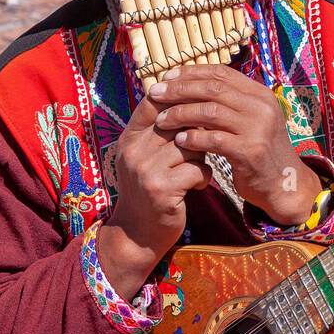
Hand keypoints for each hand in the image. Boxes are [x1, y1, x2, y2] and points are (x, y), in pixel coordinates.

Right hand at [100, 84, 211, 299]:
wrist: (137, 234)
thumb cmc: (150, 189)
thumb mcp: (146, 157)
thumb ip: (160, 133)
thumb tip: (193, 103)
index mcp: (129, 138)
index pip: (153, 102)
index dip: (180, 99)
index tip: (198, 105)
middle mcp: (134, 150)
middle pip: (178, 121)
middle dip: (196, 131)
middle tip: (203, 145)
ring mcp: (145, 170)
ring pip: (191, 145)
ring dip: (201, 156)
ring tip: (197, 167)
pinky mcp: (161, 189)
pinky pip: (197, 169)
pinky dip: (204, 176)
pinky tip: (198, 184)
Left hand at [148, 64, 323, 225]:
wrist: (284, 184)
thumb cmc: (259, 151)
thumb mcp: (250, 120)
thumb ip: (229, 103)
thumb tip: (190, 86)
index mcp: (260, 94)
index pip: (221, 72)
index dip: (191, 72)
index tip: (167, 77)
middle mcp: (262, 107)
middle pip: (213, 89)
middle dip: (179, 90)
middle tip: (155, 94)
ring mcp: (258, 129)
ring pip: (210, 112)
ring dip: (181, 114)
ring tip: (162, 120)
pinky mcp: (251, 151)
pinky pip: (214, 139)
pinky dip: (193, 138)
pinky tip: (179, 140)